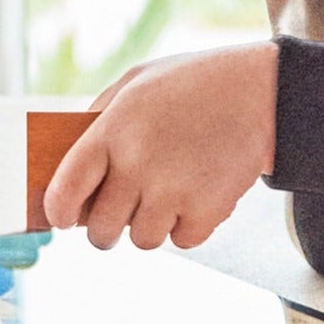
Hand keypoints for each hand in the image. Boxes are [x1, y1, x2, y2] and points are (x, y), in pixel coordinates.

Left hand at [44, 42, 278, 251]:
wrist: (264, 89)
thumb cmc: (195, 83)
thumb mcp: (137, 83)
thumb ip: (98, 119)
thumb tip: (66, 166)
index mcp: (112, 131)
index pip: (64, 193)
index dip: (60, 213)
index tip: (67, 218)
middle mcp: (138, 164)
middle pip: (101, 231)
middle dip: (107, 229)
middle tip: (121, 216)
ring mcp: (174, 190)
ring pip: (143, 240)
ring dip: (153, 225)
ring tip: (169, 195)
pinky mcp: (209, 209)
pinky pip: (183, 240)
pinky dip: (190, 224)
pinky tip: (199, 193)